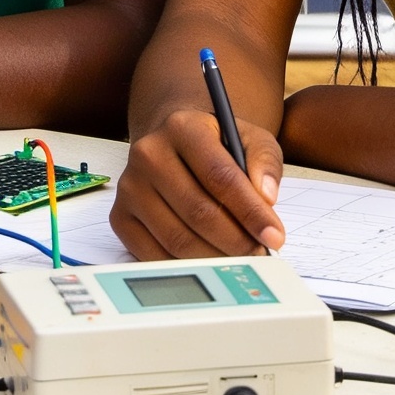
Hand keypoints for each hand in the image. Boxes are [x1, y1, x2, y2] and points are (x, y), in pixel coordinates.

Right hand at [111, 107, 286, 256]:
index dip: (250, 211)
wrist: (173, 143)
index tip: (274, 236)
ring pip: (178, 238)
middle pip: (198, 211)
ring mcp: (130, 187)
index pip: (219, 176)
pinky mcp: (121, 216)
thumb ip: (264, 161)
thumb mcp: (248, 138)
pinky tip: (209, 262)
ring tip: (240, 260)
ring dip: (216, 258)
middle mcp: (148, 153)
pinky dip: (187, 267)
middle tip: (260, 254)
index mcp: (181, 127)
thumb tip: (266, 196)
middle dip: (237, 241)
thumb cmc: (215, 145)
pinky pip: (154, 256)